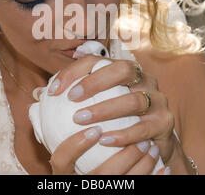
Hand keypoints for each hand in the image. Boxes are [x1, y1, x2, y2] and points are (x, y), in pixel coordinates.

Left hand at [49, 54, 177, 172]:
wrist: (154, 143)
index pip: (98, 61)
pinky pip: (144, 127)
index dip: (74, 71)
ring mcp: (158, 99)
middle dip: (95, 82)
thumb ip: (72, 97)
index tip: (53, 91)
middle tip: (72, 99)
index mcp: (126, 71)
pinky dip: (123, 134)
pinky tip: (104, 141)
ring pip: (133, 99)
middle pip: (123, 69)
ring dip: (105, 109)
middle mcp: (144, 79)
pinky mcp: (165, 122)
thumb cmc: (119, 121)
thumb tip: (39, 94)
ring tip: (81, 120)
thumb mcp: (96, 105)